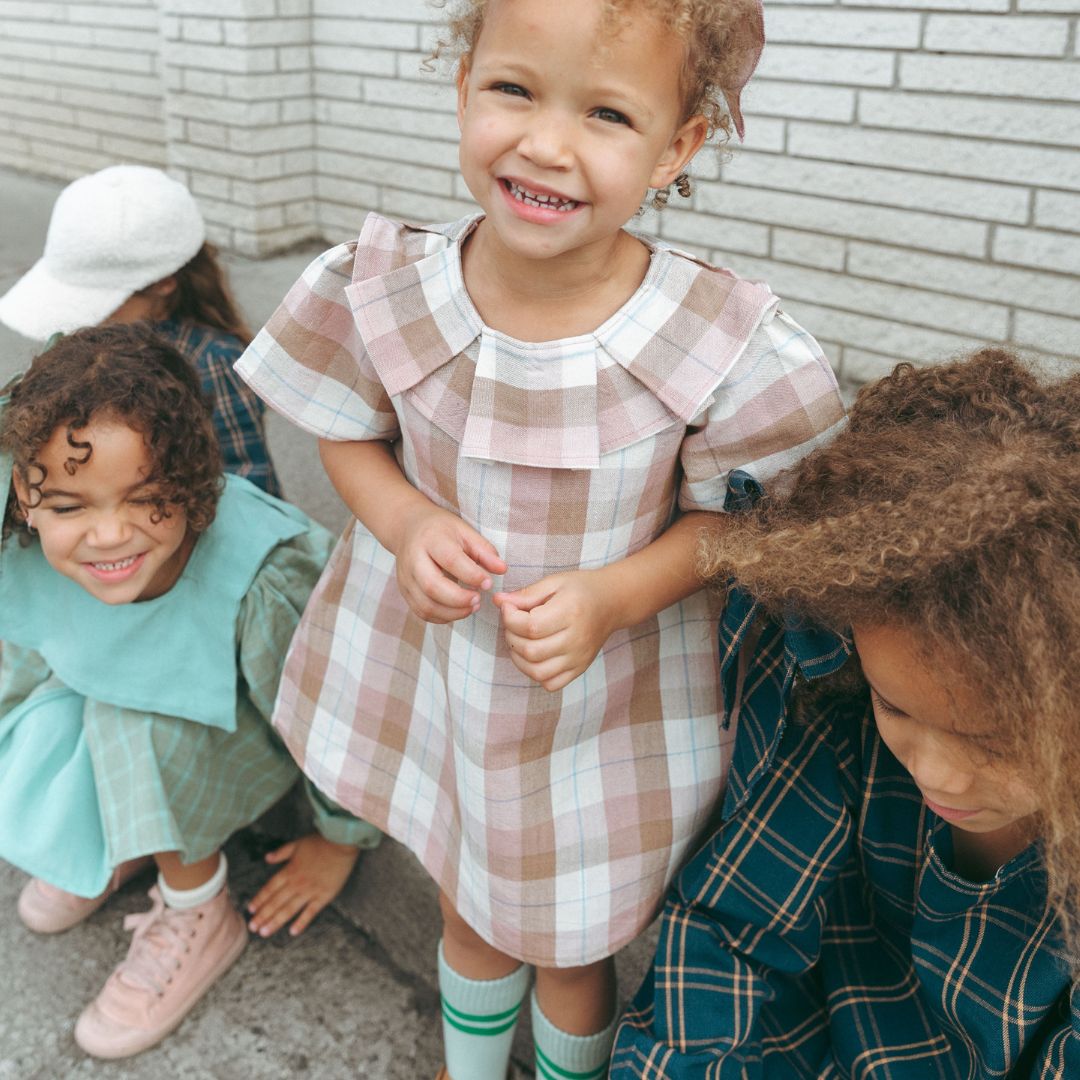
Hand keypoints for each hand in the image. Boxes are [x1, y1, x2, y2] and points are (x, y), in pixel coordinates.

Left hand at [246, 834, 359, 937]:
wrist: (341, 843)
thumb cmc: (319, 842)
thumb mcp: (297, 843)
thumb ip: (281, 853)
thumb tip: (266, 858)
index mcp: (289, 871)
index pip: (270, 889)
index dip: (259, 900)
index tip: (250, 910)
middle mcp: (297, 883)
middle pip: (276, 902)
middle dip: (263, 916)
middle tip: (252, 928)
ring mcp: (310, 891)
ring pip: (289, 910)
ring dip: (276, 922)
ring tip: (264, 932)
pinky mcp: (323, 896)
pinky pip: (310, 912)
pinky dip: (301, 922)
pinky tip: (293, 932)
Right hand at [395, 503, 505, 622]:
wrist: (408, 528)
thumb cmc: (440, 530)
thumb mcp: (464, 532)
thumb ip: (484, 551)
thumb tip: (502, 569)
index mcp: (431, 539)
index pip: (450, 560)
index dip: (471, 575)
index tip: (488, 583)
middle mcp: (413, 560)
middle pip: (432, 586)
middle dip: (459, 599)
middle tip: (478, 600)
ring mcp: (406, 578)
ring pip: (425, 605)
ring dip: (452, 612)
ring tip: (472, 607)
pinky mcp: (405, 591)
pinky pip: (422, 612)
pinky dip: (442, 617)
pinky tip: (457, 611)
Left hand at [494, 570, 619, 691]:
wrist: (612, 603)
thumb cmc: (581, 589)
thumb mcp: (554, 582)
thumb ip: (526, 594)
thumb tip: (499, 601)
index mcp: (570, 613)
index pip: (530, 627)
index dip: (510, 618)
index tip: (509, 608)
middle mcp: (576, 639)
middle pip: (530, 650)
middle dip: (511, 637)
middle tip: (513, 623)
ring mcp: (579, 658)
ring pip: (537, 671)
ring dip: (518, 658)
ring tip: (519, 640)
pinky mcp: (579, 669)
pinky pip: (550, 683)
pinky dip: (535, 674)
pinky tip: (533, 656)